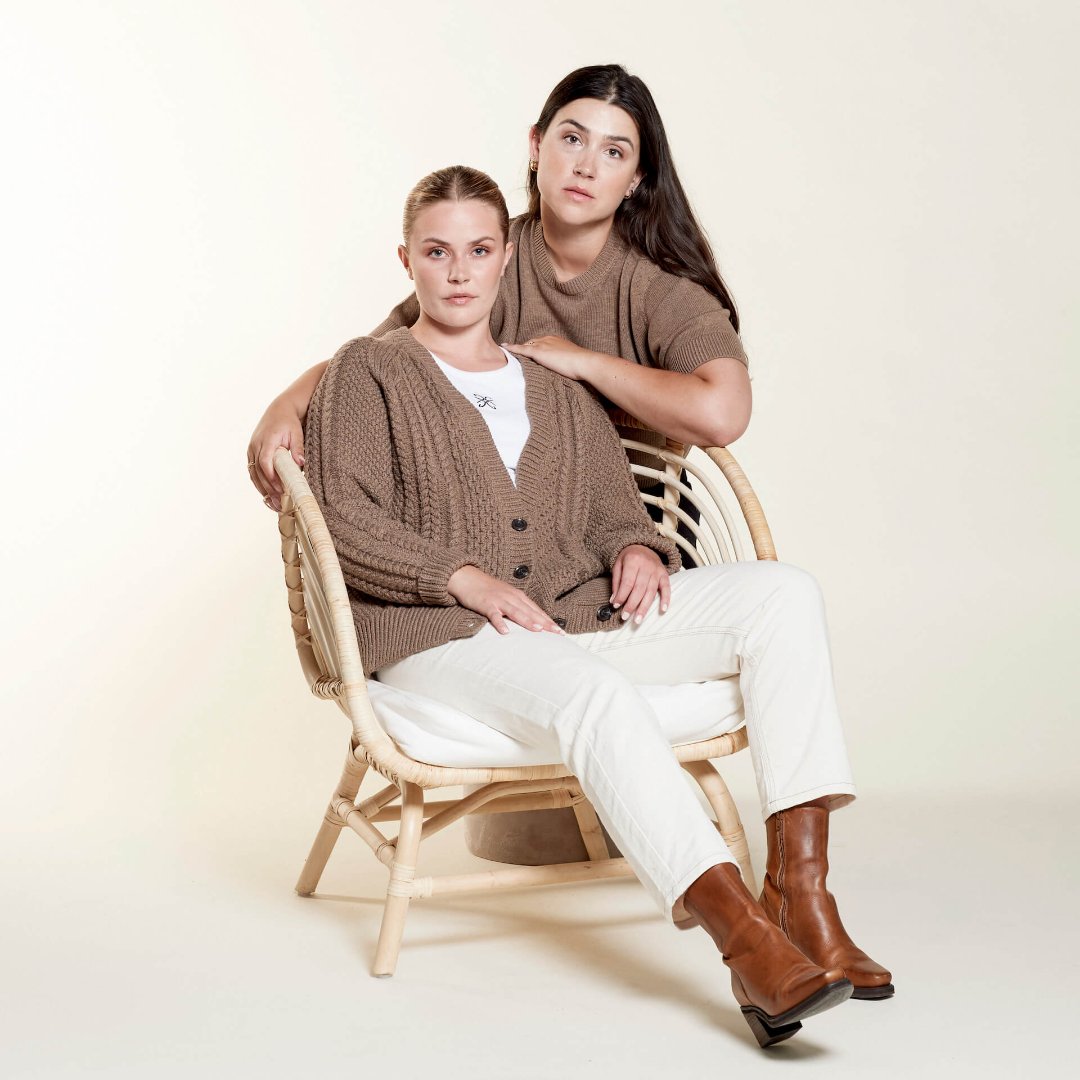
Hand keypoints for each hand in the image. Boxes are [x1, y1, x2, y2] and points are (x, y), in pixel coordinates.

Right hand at [246, 398, 305, 511]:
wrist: (279, 410)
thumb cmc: (289, 422)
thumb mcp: (297, 433)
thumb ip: (298, 448)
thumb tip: (301, 463)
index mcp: (267, 441)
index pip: (266, 463)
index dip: (272, 479)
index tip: (281, 491)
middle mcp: (255, 446)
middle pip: (258, 472)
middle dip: (268, 489)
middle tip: (279, 504)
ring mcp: (252, 449)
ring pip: (254, 474)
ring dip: (263, 490)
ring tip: (273, 505)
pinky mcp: (252, 453)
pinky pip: (253, 472)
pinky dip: (259, 484)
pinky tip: (267, 496)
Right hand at [447, 566, 565, 635]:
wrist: (467, 577)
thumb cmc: (487, 590)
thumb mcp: (506, 596)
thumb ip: (517, 607)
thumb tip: (531, 622)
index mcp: (518, 596)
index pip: (537, 610)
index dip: (549, 620)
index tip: (561, 631)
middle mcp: (512, 597)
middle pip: (531, 611)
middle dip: (545, 623)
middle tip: (557, 633)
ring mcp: (499, 600)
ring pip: (516, 612)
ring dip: (527, 621)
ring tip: (538, 631)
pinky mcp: (486, 604)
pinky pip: (494, 615)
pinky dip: (499, 622)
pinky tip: (505, 632)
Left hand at [502, 336, 594, 380]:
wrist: (584, 362)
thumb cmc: (582, 364)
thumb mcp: (572, 360)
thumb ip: (566, 361)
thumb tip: (567, 369)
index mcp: (556, 340)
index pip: (541, 342)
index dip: (535, 347)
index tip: (531, 352)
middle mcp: (548, 339)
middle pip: (532, 343)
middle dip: (525, 348)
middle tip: (517, 354)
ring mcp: (543, 344)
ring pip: (526, 346)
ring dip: (518, 349)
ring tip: (507, 352)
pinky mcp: (538, 352)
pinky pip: (521, 349)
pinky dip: (512, 348)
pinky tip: (504, 348)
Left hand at [611, 545, 669, 623]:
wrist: (642, 545)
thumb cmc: (628, 558)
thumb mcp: (618, 565)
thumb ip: (616, 583)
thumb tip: (614, 601)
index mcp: (633, 560)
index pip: (627, 582)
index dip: (622, 596)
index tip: (616, 606)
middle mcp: (646, 565)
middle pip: (639, 589)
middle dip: (632, 605)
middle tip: (625, 617)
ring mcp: (657, 570)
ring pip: (651, 591)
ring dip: (644, 607)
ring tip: (638, 619)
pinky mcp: (664, 574)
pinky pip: (666, 587)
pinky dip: (666, 599)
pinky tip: (663, 610)